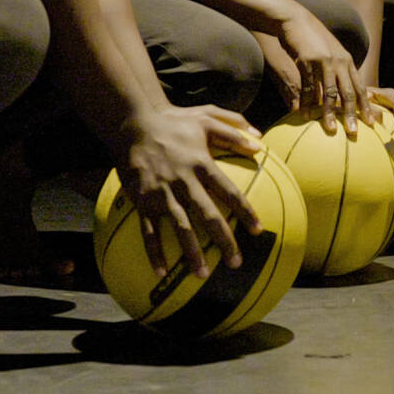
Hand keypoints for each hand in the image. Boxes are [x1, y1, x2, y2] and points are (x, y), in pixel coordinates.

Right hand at [111, 104, 262, 277]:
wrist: (132, 125)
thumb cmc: (173, 122)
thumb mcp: (206, 119)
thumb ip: (234, 131)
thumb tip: (261, 143)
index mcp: (201, 163)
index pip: (228, 191)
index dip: (244, 211)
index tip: (258, 229)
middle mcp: (184, 181)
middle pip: (208, 215)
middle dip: (223, 240)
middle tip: (235, 262)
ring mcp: (162, 193)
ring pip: (180, 227)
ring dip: (191, 253)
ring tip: (202, 274)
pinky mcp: (143, 200)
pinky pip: (148, 231)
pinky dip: (154, 253)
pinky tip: (161, 272)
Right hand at [275, 8, 367, 134]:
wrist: (294, 19)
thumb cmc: (312, 38)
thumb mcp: (329, 51)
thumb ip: (337, 68)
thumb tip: (340, 91)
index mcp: (347, 60)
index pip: (359, 87)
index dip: (365, 106)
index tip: (371, 122)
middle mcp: (339, 61)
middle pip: (348, 93)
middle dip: (352, 114)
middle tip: (354, 132)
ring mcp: (324, 61)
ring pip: (329, 93)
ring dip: (330, 113)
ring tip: (331, 129)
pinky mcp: (308, 61)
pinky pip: (308, 87)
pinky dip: (306, 103)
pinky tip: (303, 115)